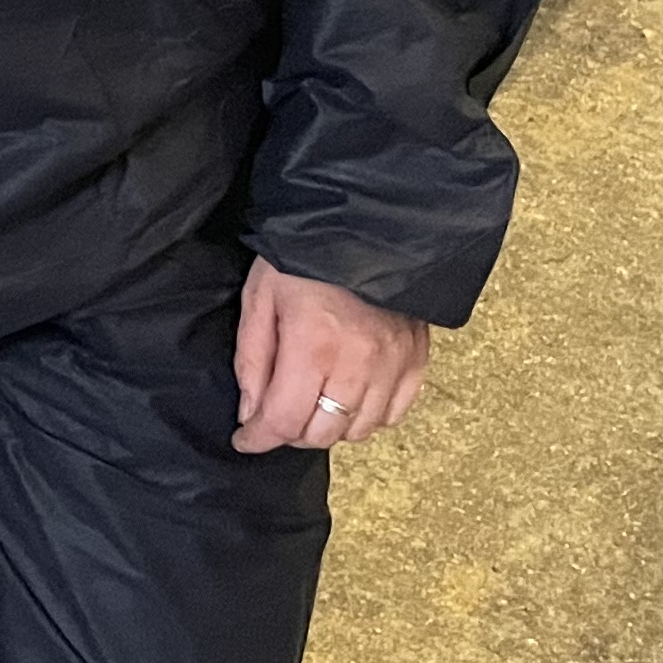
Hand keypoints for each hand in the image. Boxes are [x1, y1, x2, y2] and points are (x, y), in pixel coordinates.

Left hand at [233, 254, 429, 453]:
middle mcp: (358, 364)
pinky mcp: (417, 359)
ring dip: (329, 427)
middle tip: (276, 415)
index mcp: (313, 346)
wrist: (365, 224)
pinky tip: (349, 398)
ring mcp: (393, 365)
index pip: (284, 421)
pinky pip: (394, 415)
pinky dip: (368, 417)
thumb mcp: (260, 298)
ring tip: (311, 404)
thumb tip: (251, 412)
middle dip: (290, 433)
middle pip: (323, 434)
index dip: (258, 438)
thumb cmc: (303, 257)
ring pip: (359, 430)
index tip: (245, 439)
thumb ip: (253, 360)